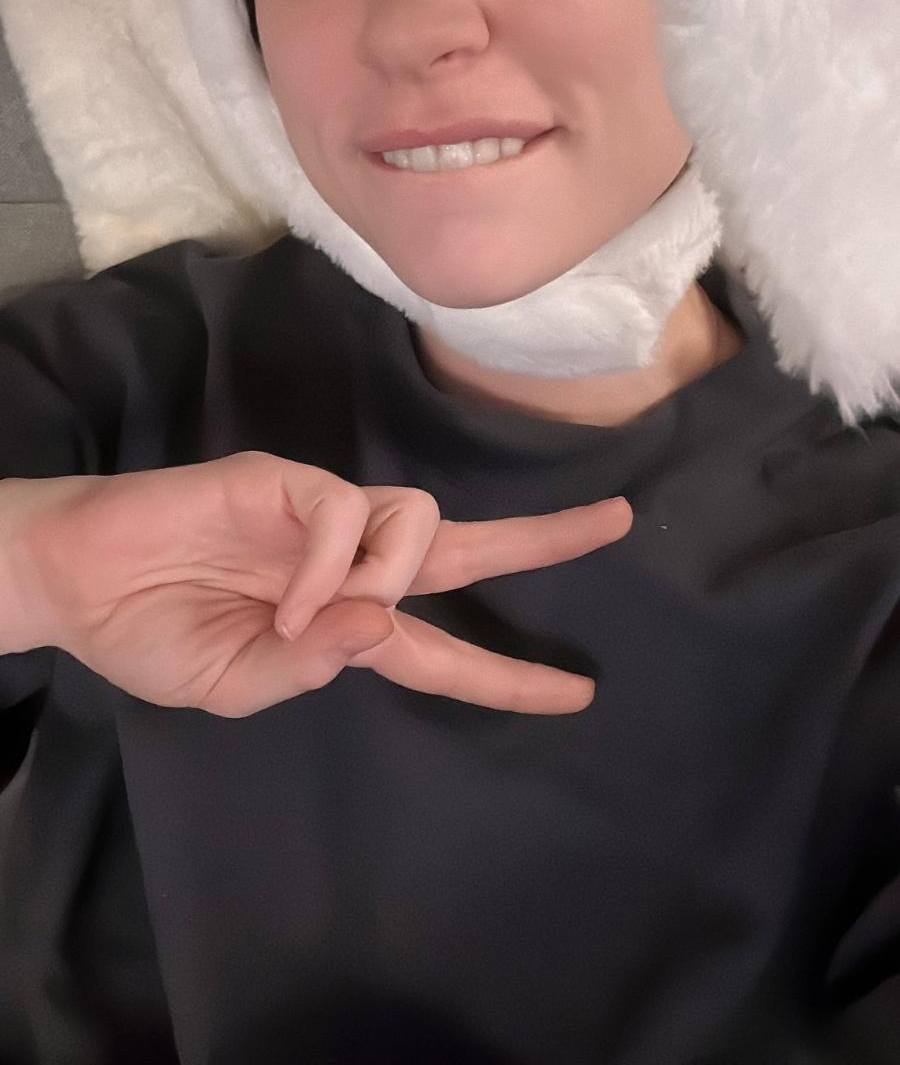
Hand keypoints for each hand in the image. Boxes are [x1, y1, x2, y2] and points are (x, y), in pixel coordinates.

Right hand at [4, 453, 631, 718]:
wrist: (85, 584)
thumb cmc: (157, 636)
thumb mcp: (239, 687)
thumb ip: (312, 666)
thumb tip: (381, 626)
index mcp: (348, 624)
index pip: (445, 651)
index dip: (509, 675)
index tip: (577, 693)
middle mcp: (353, 564)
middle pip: (469, 549)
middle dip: (543, 541)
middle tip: (617, 522)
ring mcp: (325, 518)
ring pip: (419, 520)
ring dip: (390, 574)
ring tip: (324, 614)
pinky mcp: (289, 481)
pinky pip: (345, 513)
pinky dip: (328, 563)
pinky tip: (288, 595)